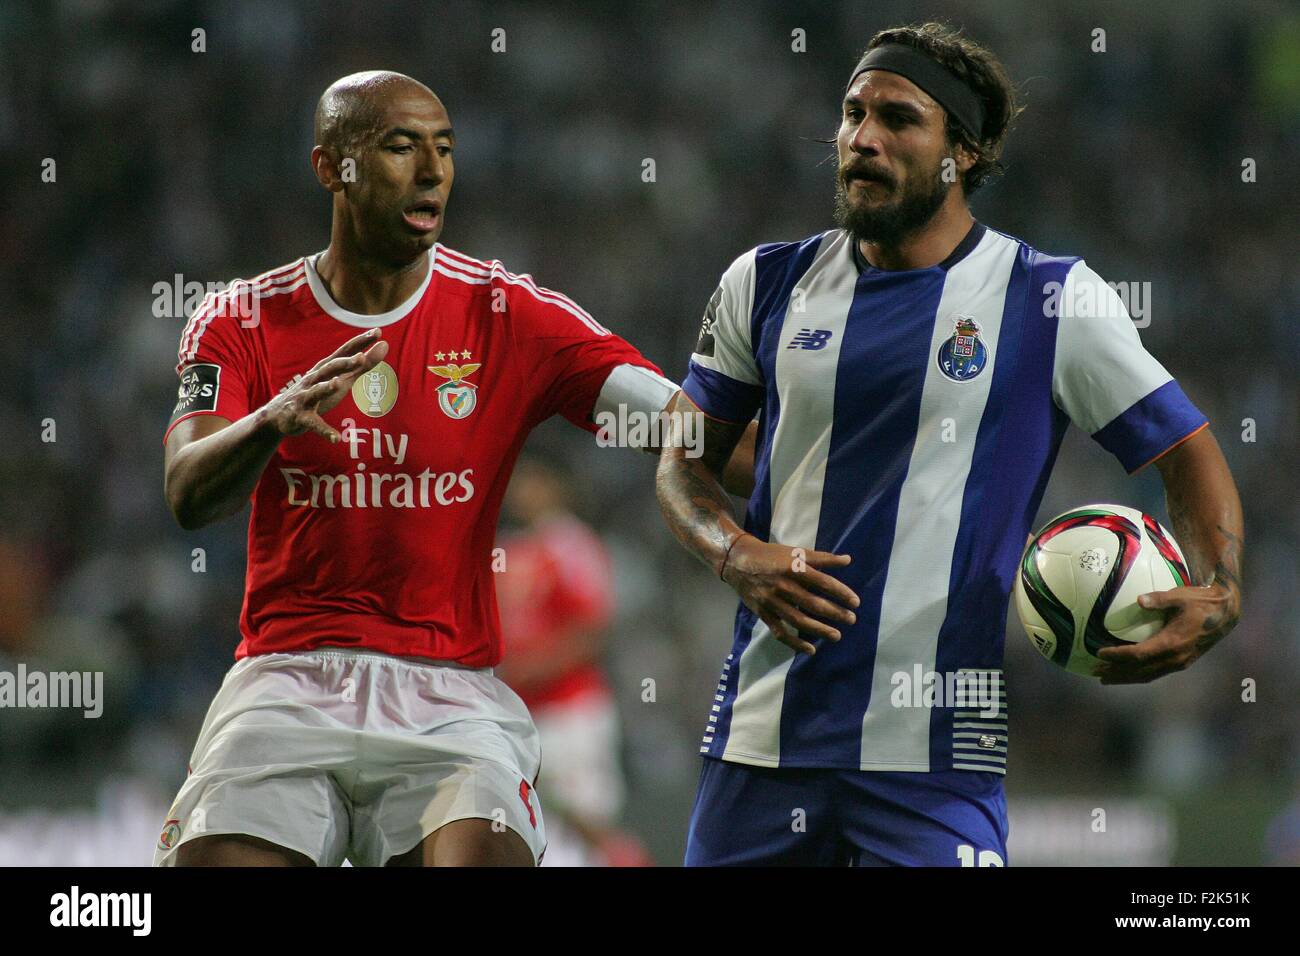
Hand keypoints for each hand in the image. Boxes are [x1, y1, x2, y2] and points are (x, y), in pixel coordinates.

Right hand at [262, 329, 388, 441]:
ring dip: (327, 387)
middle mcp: (315, 379)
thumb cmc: (316, 393)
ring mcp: (306, 397)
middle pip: (330, 368)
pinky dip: (324, 431)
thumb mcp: (341, 378)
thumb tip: (384, 345)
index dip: (360, 342)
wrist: (279, 415)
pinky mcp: (301, 417)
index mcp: (326, 369)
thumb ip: (362, 365)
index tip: (378, 332)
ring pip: (316, 391)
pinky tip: (336, 438)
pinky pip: (314, 424)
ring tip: (338, 384)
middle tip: (361, 356)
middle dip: (345, 362)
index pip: (345, 352)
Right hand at [721, 535, 859, 654]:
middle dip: (835, 613)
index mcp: (793, 567)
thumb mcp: (795, 552)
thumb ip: (822, 558)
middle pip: (813, 603)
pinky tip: (810, 649)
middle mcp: (783, 585)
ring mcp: (772, 601)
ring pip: (799, 620)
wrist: (737, 561)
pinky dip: (795, 642)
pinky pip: (780, 631)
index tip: (855, 602)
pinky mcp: (763, 613)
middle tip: (851, 619)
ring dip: (819, 630)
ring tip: (837, 636)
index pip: (822, 582)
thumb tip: (848, 560)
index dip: (841, 593)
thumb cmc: (771, 555)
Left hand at [1095, 583, 1239, 683]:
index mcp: (1172, 643)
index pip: (1138, 654)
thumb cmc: (1201, 601)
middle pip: (1140, 671)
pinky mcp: (1183, 662)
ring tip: (1106, 677)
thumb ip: (1159, 599)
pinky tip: (1128, 672)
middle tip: (1096, 673)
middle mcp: (1175, 658)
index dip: (1118, 656)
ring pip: (1148, 675)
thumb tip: (1139, 600)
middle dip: (1117, 673)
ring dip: (1126, 678)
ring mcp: (1180, 662)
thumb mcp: (1180, 596)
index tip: (1099, 653)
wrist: (1226, 614)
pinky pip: (1156, 672)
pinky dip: (1139, 674)